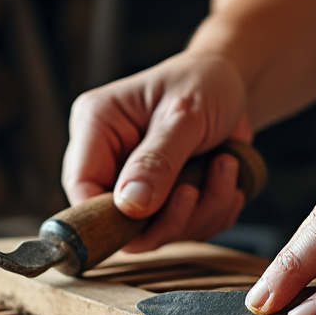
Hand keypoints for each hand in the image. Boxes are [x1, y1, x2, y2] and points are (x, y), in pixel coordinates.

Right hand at [63, 51, 254, 251]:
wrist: (235, 84)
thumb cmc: (206, 83)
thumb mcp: (185, 116)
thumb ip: (157, 161)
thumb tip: (130, 206)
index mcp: (97, 125)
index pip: (80, 184)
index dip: (109, 213)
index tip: (149, 217)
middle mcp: (108, 157)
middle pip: (116, 219)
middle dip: (167, 218)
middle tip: (197, 190)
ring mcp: (135, 182)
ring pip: (153, 232)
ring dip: (199, 213)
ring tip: (225, 169)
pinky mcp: (162, 199)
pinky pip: (181, 229)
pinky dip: (211, 212)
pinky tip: (226, 177)